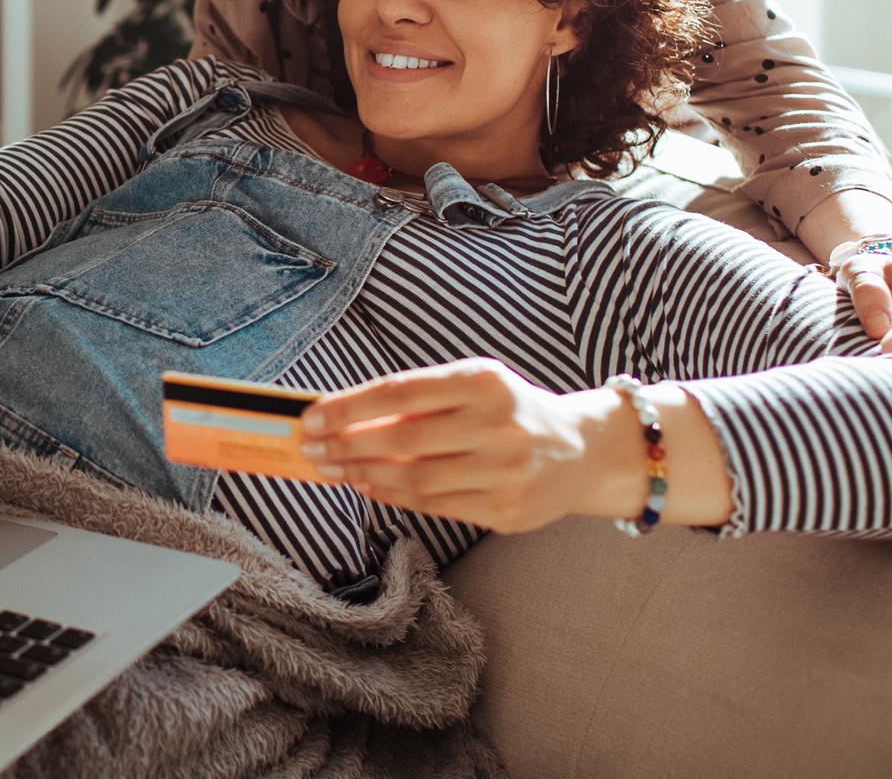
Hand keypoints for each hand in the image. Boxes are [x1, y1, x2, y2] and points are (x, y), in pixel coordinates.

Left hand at [298, 358, 592, 533]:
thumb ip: (417, 398)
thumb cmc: (508, 411)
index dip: (348, 406)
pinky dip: (393, 496)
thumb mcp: (473, 386)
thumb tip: (341, 415)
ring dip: (363, 474)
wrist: (581, 450)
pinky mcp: (507, 510)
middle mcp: (498, 424)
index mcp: (483, 381)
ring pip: (415, 477)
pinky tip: (368, 486)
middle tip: (311, 449)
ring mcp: (505, 471)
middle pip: (402, 437)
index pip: (400, 390)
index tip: (310, 417)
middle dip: (346, 444)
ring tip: (332, 469)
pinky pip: (435, 505)